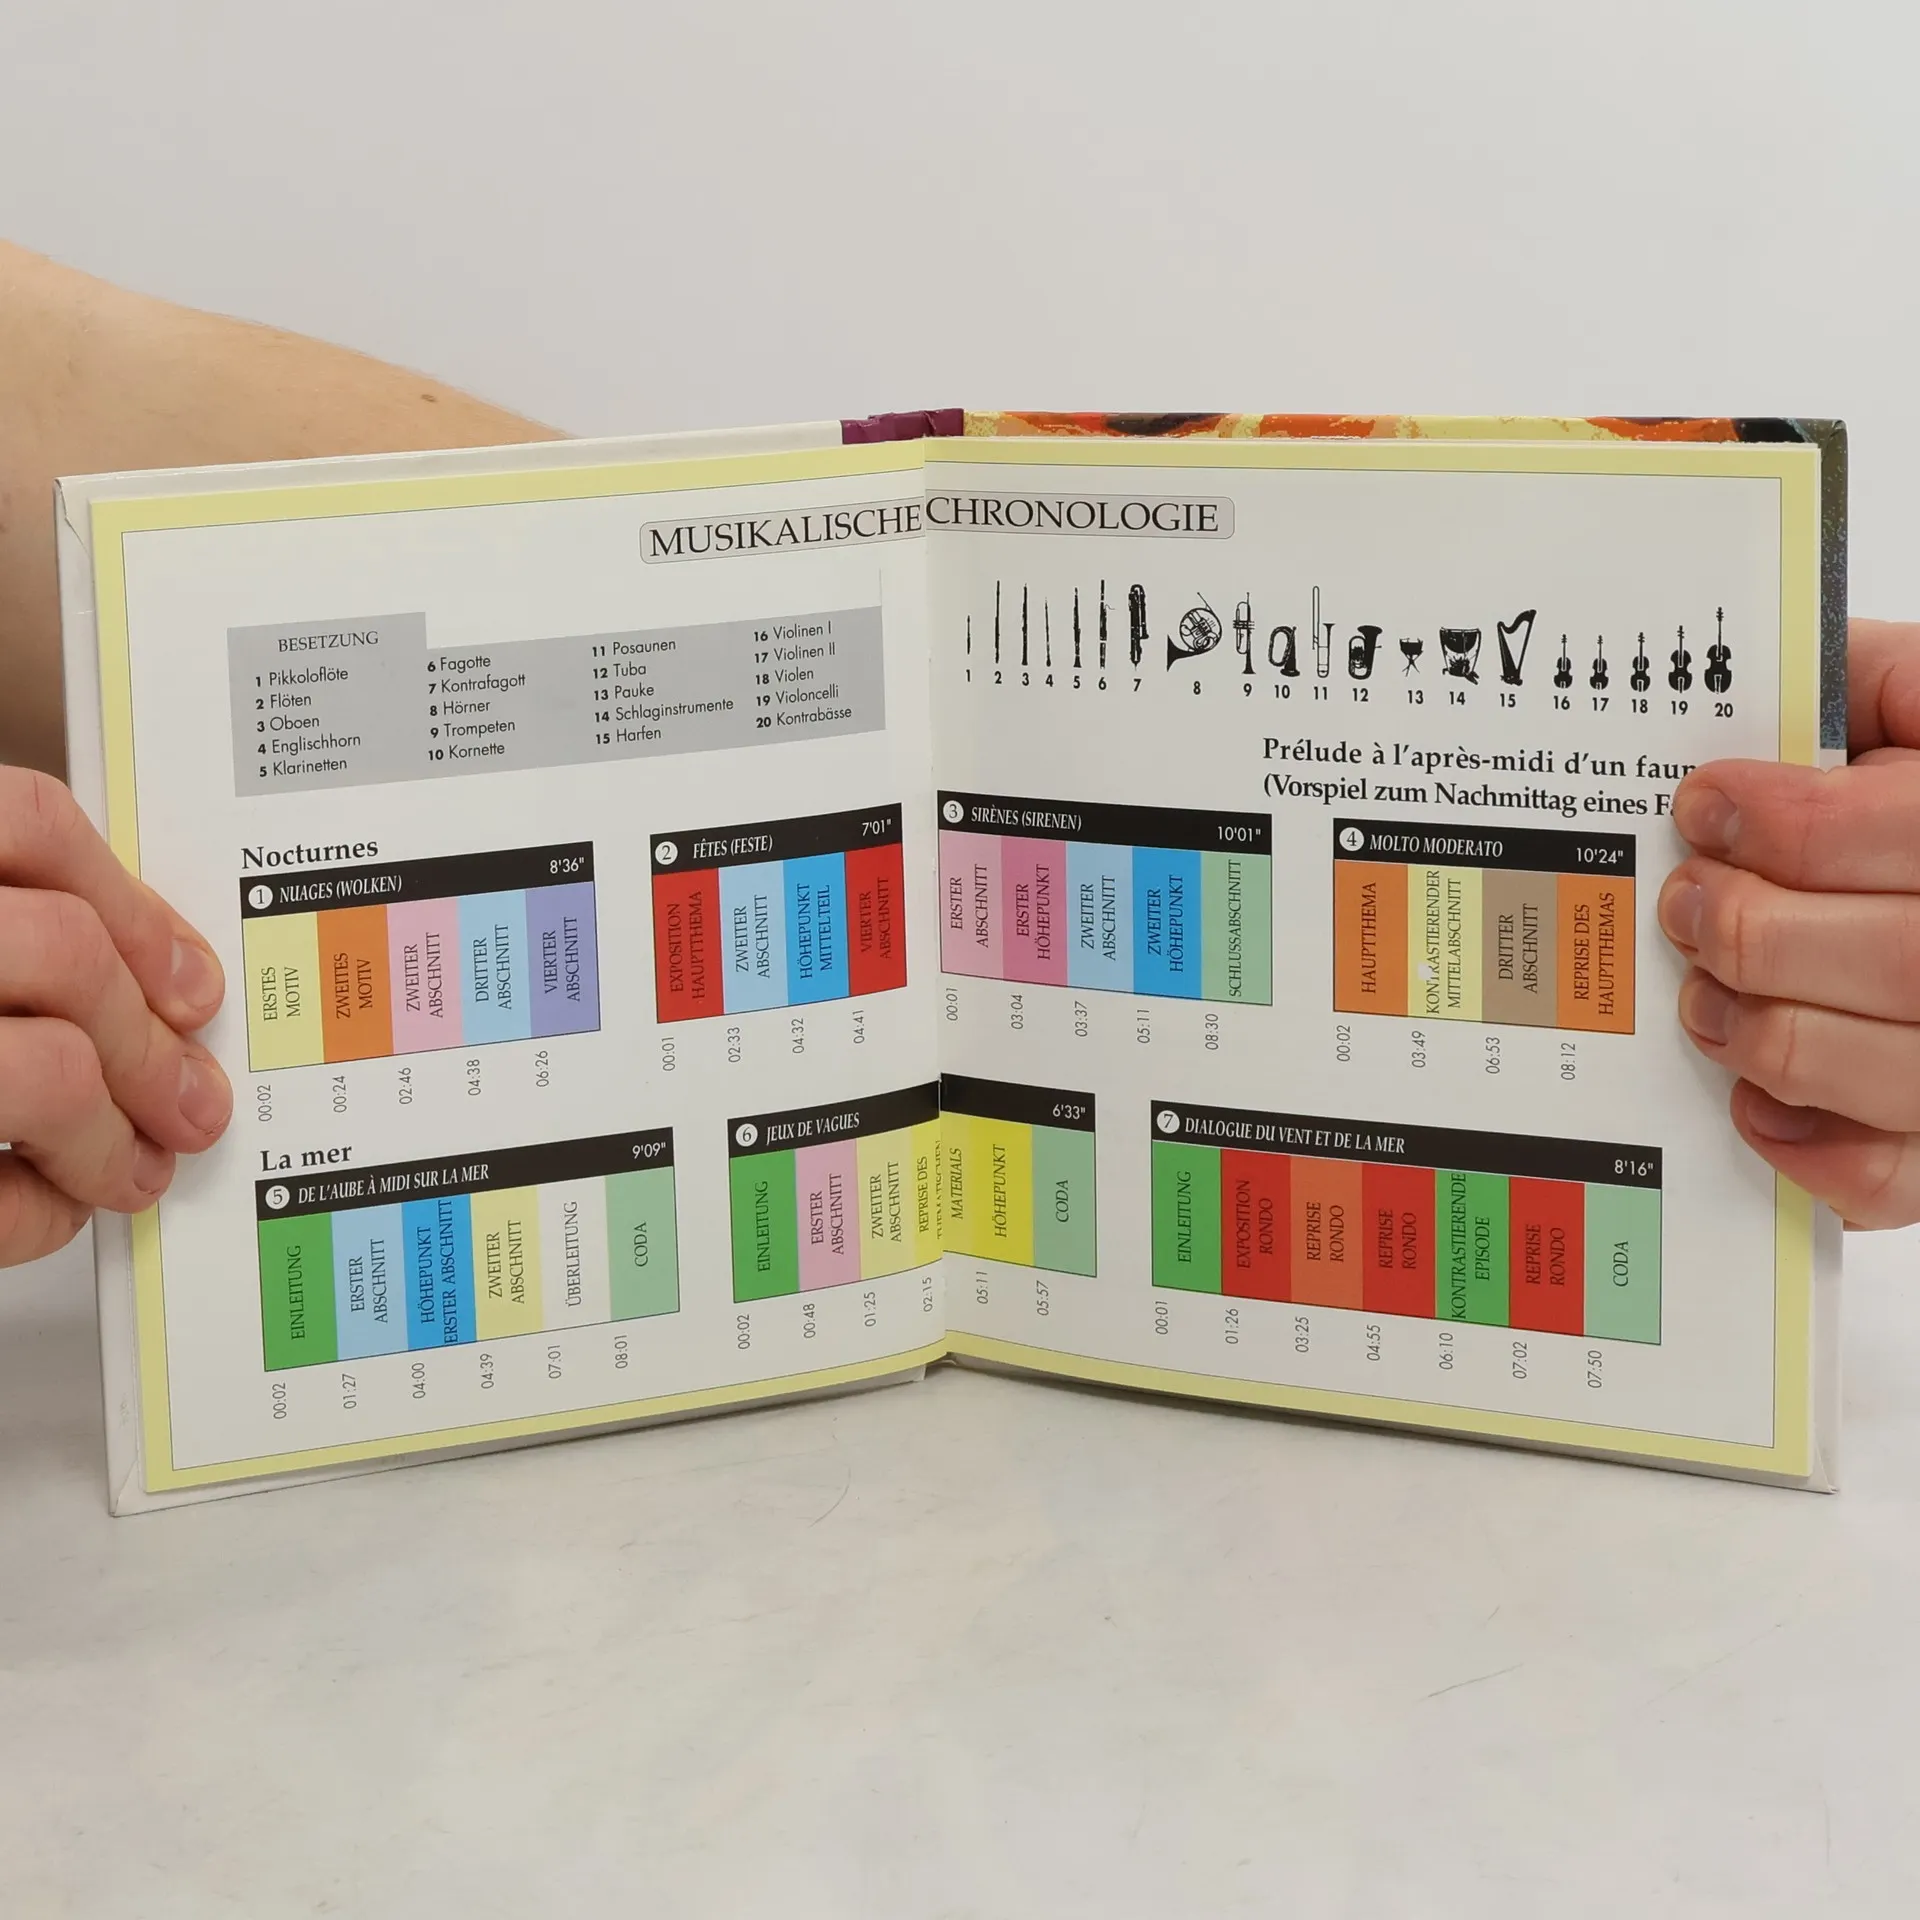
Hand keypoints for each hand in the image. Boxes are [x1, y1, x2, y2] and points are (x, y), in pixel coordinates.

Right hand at [0, 767, 230, 1263]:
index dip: (130, 905)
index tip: (196, 985)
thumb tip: (162, 985)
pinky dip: (33, 1214)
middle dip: (150, 1043)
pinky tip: (49, 1208)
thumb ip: (24, 928)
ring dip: (110, 1136)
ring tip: (131, 1170)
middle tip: (196, 1104)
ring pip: (41, 1070)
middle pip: (61, 954)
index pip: (26, 821)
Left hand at [1660, 618, 1919, 1225]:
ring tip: (1704, 993)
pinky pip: (1888, 1177)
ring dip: (1764, 1032)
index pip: (1911, 832)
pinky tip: (1753, 1095)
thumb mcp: (1915, 707)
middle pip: (1901, 962)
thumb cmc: (1913, 798)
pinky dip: (1801, 1143)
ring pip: (1887, 1071)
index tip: (1706, 804)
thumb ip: (1875, 684)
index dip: (1797, 821)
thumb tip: (1783, 689)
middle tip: (1688, 903)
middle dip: (1760, 930)